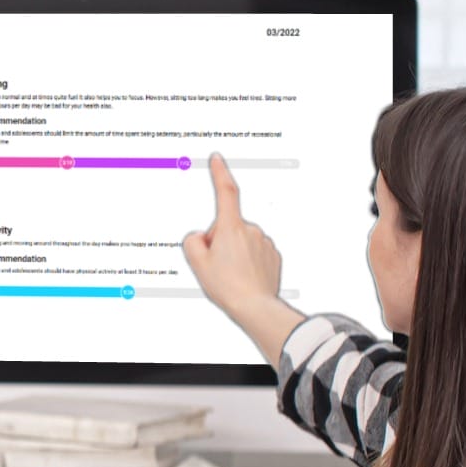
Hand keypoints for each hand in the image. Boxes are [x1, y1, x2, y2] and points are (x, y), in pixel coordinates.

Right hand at [181, 154, 303, 363]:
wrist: (255, 306)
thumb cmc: (228, 286)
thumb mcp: (197, 263)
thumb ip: (193, 241)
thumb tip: (202, 236)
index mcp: (231, 228)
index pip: (226, 192)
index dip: (220, 172)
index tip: (217, 159)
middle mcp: (250, 230)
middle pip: (226, 227)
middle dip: (219, 241)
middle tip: (216, 265)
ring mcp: (263, 243)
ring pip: (240, 241)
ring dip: (233, 253)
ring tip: (231, 275)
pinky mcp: (272, 256)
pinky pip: (253, 252)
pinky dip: (246, 261)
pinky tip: (243, 276)